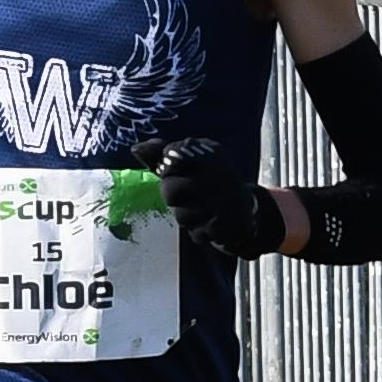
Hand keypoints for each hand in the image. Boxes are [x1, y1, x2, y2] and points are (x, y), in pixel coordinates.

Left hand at [131, 137, 284, 259]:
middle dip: (173, 195)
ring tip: (201, 207)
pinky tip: (209, 221)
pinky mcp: (222, 226)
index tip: (178, 170)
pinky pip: (194, 232)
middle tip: (189, 192)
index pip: (169, 157)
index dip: (168, 168)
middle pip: (169, 189)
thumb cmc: (209, 181)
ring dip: (185, 214)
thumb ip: (161, 154)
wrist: (245, 211)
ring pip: (180, 214)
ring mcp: (220, 203)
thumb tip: (136, 148)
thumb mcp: (190, 161)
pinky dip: (199, 229)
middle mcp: (216, 175)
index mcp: (209, 153)